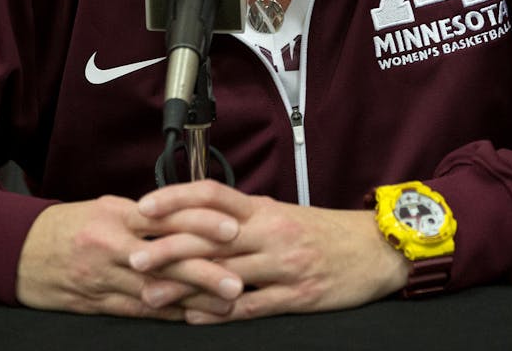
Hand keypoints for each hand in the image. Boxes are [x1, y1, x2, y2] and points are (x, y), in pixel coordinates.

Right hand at [14, 195, 245, 317]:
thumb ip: (142, 214)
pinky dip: (167, 314)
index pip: (165, 216)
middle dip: (204, 272)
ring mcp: (102, 277)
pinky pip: (137, 310)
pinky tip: (191, 317)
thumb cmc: (66, 226)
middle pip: (164, 258)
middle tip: (238, 281)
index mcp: (115, 214)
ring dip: (192, 300)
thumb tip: (185, 214)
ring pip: (154, 290)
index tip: (232, 229)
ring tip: (225, 305)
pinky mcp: (95, 302)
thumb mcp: (103, 208)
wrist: (16, 251)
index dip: (200, 223)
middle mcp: (110, 245)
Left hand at [131, 179, 410, 322]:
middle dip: (168, 248)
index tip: (144, 207)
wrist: (377, 249)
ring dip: (184, 286)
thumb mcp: (284, 214)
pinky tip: (194, 317)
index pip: (213, 194)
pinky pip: (251, 304)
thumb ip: (245, 216)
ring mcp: (283, 265)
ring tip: (151, 295)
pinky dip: (219, 312)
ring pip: (225, 273)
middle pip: (211, 236)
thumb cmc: (326, 232)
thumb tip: (203, 215)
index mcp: (265, 210)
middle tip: (133, 258)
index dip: (176, 198)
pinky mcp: (297, 295)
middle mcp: (271, 233)